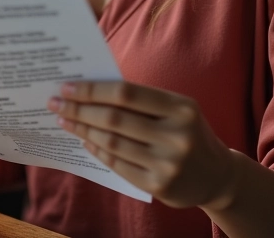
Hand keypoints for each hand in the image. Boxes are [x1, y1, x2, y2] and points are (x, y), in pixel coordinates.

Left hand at [48, 81, 236, 209]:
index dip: (92, 90)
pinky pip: (117, 164)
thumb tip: (88, 89)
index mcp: (181, 108)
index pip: (126, 94)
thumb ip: (139, 99)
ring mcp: (169, 164)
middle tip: (55, 103)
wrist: (217, 175)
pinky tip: (83, 139)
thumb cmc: (185, 130)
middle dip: (79, 109)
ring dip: (82, 129)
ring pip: (112, 142)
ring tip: (64, 120)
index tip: (66, 86)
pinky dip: (96, 150)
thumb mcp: (174, 108)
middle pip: (114, 118)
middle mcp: (177, 136)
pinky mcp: (160, 187)